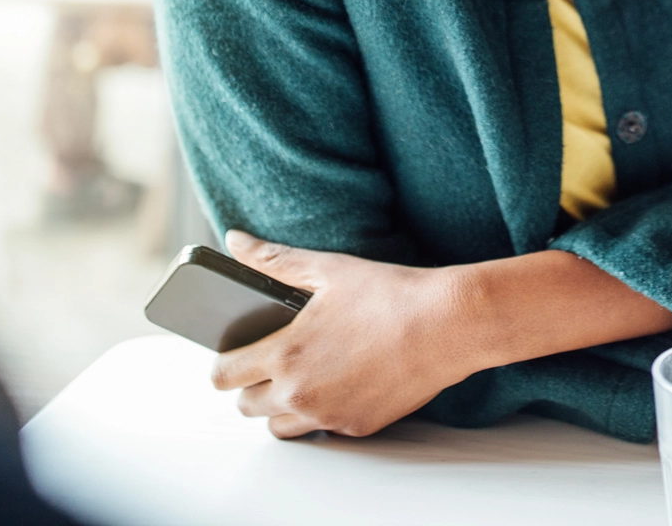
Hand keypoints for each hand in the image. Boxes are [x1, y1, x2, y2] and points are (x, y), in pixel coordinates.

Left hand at [211, 231, 475, 438]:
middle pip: (245, 407)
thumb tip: (235, 241)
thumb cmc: (390, 294)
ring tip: (303, 377)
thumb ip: (272, 259)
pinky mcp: (358, 428)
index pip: (223, 375)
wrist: (449, 325)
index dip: (224, 362)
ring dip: (280, 407)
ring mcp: (328, 416)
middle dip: (251, 385)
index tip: (236, 351)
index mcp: (284, 353)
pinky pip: (322, 430)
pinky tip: (341, 383)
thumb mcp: (327, 268)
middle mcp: (299, 394)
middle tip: (272, 361)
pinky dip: (322, 412)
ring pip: (278, 428)